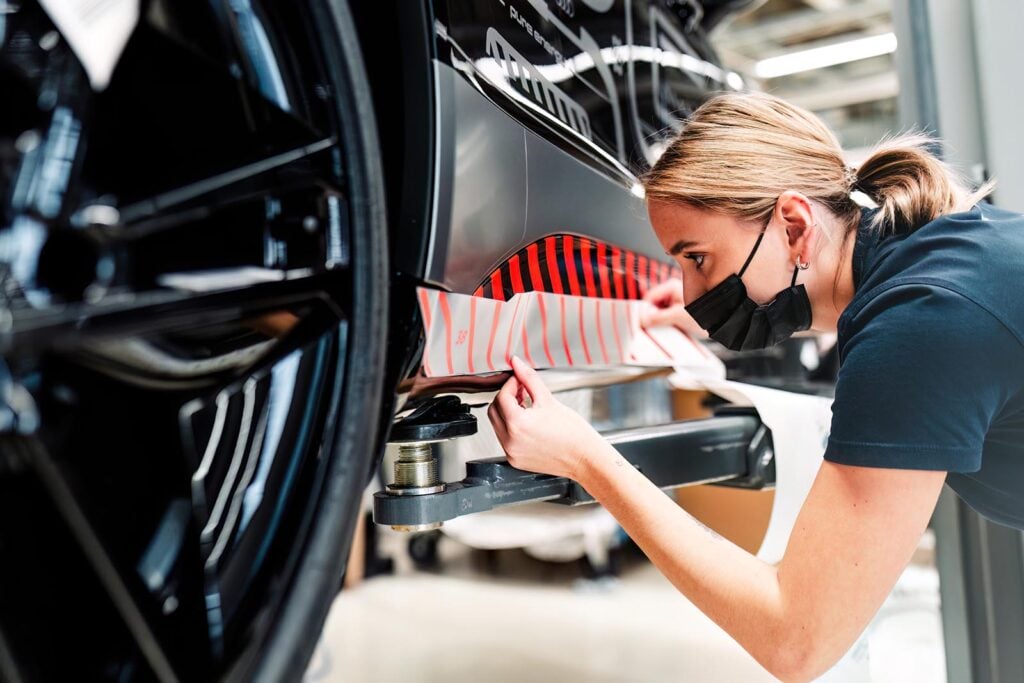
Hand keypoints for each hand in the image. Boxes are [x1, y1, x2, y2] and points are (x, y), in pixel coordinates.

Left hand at [488, 356, 607, 480]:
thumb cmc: (573, 433)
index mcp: (517, 423)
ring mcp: (512, 452)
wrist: (584, 458)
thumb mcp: (548, 399)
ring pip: (497, 425)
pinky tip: (529, 424)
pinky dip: (512, 428)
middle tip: (521, 392)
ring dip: (507, 413)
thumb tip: (517, 364)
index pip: (501, 396)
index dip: (510, 384)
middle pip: (494, 411)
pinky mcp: (515, 460)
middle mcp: (510, 441)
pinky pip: (505, 439)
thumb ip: (528, 379)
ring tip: (527, 408)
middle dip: (505, 398)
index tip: (520, 381)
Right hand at [641, 278, 705, 336]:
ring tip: (663, 328)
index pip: (650, 296)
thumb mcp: (678, 316)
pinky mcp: (677, 309)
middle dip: (651, 316)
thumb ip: (659, 317)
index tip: (641, 321)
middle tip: (650, 327)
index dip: (644, 309)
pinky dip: (664, 322)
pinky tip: (668, 328)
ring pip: (658, 310)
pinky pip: (664, 315)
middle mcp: (672, 291)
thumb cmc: (707, 314)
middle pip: (653, 304)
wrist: (721, 321)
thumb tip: (643, 319)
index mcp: (672, 286)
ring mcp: (675, 300)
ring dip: (658, 320)